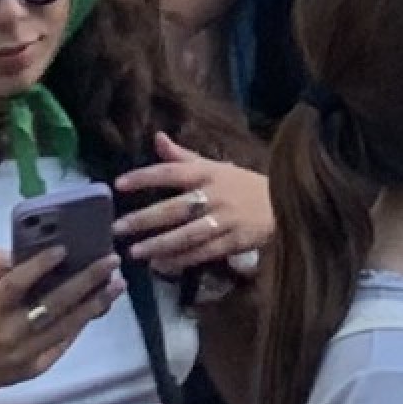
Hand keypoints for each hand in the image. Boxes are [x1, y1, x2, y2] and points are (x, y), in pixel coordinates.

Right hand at [0, 238, 118, 403]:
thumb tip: (19, 251)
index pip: (16, 284)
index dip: (38, 266)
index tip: (63, 248)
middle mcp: (10, 331)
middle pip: (53, 304)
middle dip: (86, 281)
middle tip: (111, 260)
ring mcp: (26, 352)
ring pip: (67, 325)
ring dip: (95, 303)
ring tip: (118, 283)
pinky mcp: (38, 366)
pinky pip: (65, 342)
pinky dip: (83, 322)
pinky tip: (101, 304)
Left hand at [119, 141, 273, 280]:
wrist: (284, 204)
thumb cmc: (243, 185)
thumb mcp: (216, 166)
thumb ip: (183, 156)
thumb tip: (157, 137)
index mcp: (208, 173)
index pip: (171, 172)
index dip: (145, 177)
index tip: (119, 185)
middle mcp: (214, 195)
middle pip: (174, 208)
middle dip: (144, 219)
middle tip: (117, 228)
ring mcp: (225, 220)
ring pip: (187, 234)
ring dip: (160, 244)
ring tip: (135, 253)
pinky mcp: (235, 242)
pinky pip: (204, 252)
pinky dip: (182, 260)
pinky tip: (161, 265)